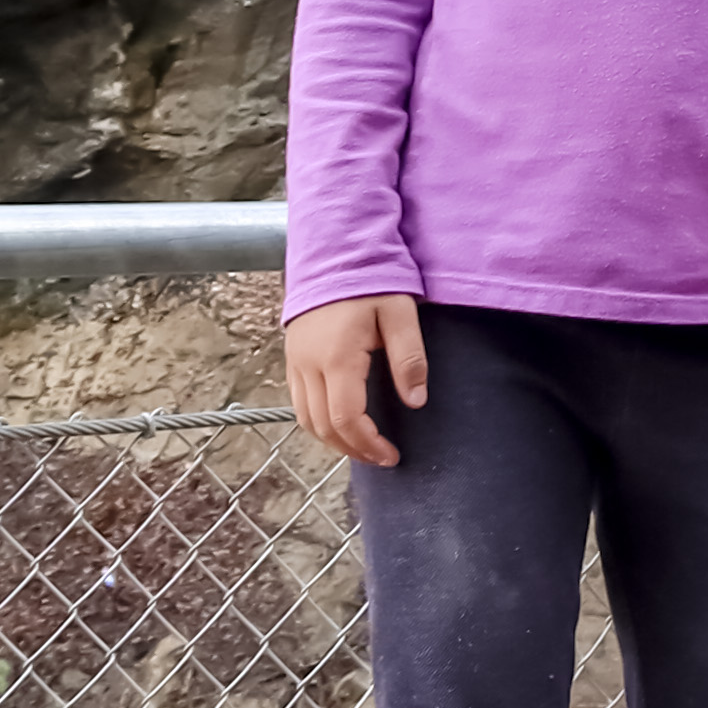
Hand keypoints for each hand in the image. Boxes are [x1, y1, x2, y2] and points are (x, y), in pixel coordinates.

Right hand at [286, 290, 426, 466]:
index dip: (368, 445)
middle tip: (381, 457)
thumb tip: (416, 401)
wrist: (333, 250)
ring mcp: (295, 361)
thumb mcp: (400, 313)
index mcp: (337, 357)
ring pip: (305, 419)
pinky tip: (340, 423)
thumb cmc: (371, 280)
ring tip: (362, 447)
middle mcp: (309, 364)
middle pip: (323, 427)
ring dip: (332, 440)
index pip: (347, 419)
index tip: (391, 455)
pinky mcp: (291, 356)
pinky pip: (298, 402)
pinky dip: (317, 422)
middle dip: (352, 449)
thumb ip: (409, 358)